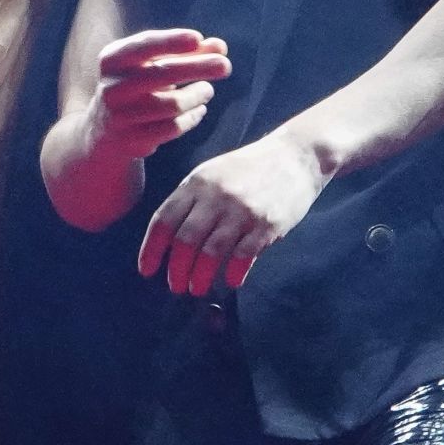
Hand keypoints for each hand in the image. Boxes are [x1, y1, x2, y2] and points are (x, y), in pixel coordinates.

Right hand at [86, 29, 230, 159]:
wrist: (106, 129)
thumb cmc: (138, 85)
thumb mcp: (153, 64)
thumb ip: (186, 53)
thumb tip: (220, 47)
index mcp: (113, 59)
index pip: (144, 46)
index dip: (171, 41)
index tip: (197, 38)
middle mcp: (113, 86)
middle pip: (163, 74)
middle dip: (198, 68)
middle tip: (225, 66)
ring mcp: (121, 116)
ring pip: (172, 105)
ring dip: (197, 95)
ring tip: (208, 90)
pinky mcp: (133, 140)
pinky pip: (173, 128)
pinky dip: (192, 117)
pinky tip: (199, 110)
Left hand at [138, 131, 327, 296]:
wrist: (296, 156)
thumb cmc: (249, 169)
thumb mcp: (212, 174)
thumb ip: (192, 201)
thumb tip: (169, 241)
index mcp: (196, 183)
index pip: (164, 220)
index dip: (151, 249)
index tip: (147, 270)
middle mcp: (215, 196)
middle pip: (185, 240)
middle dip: (176, 269)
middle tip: (176, 286)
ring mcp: (242, 210)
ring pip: (211, 252)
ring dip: (201, 276)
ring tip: (197, 288)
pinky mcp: (267, 224)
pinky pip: (244, 256)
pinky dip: (234, 273)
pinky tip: (231, 281)